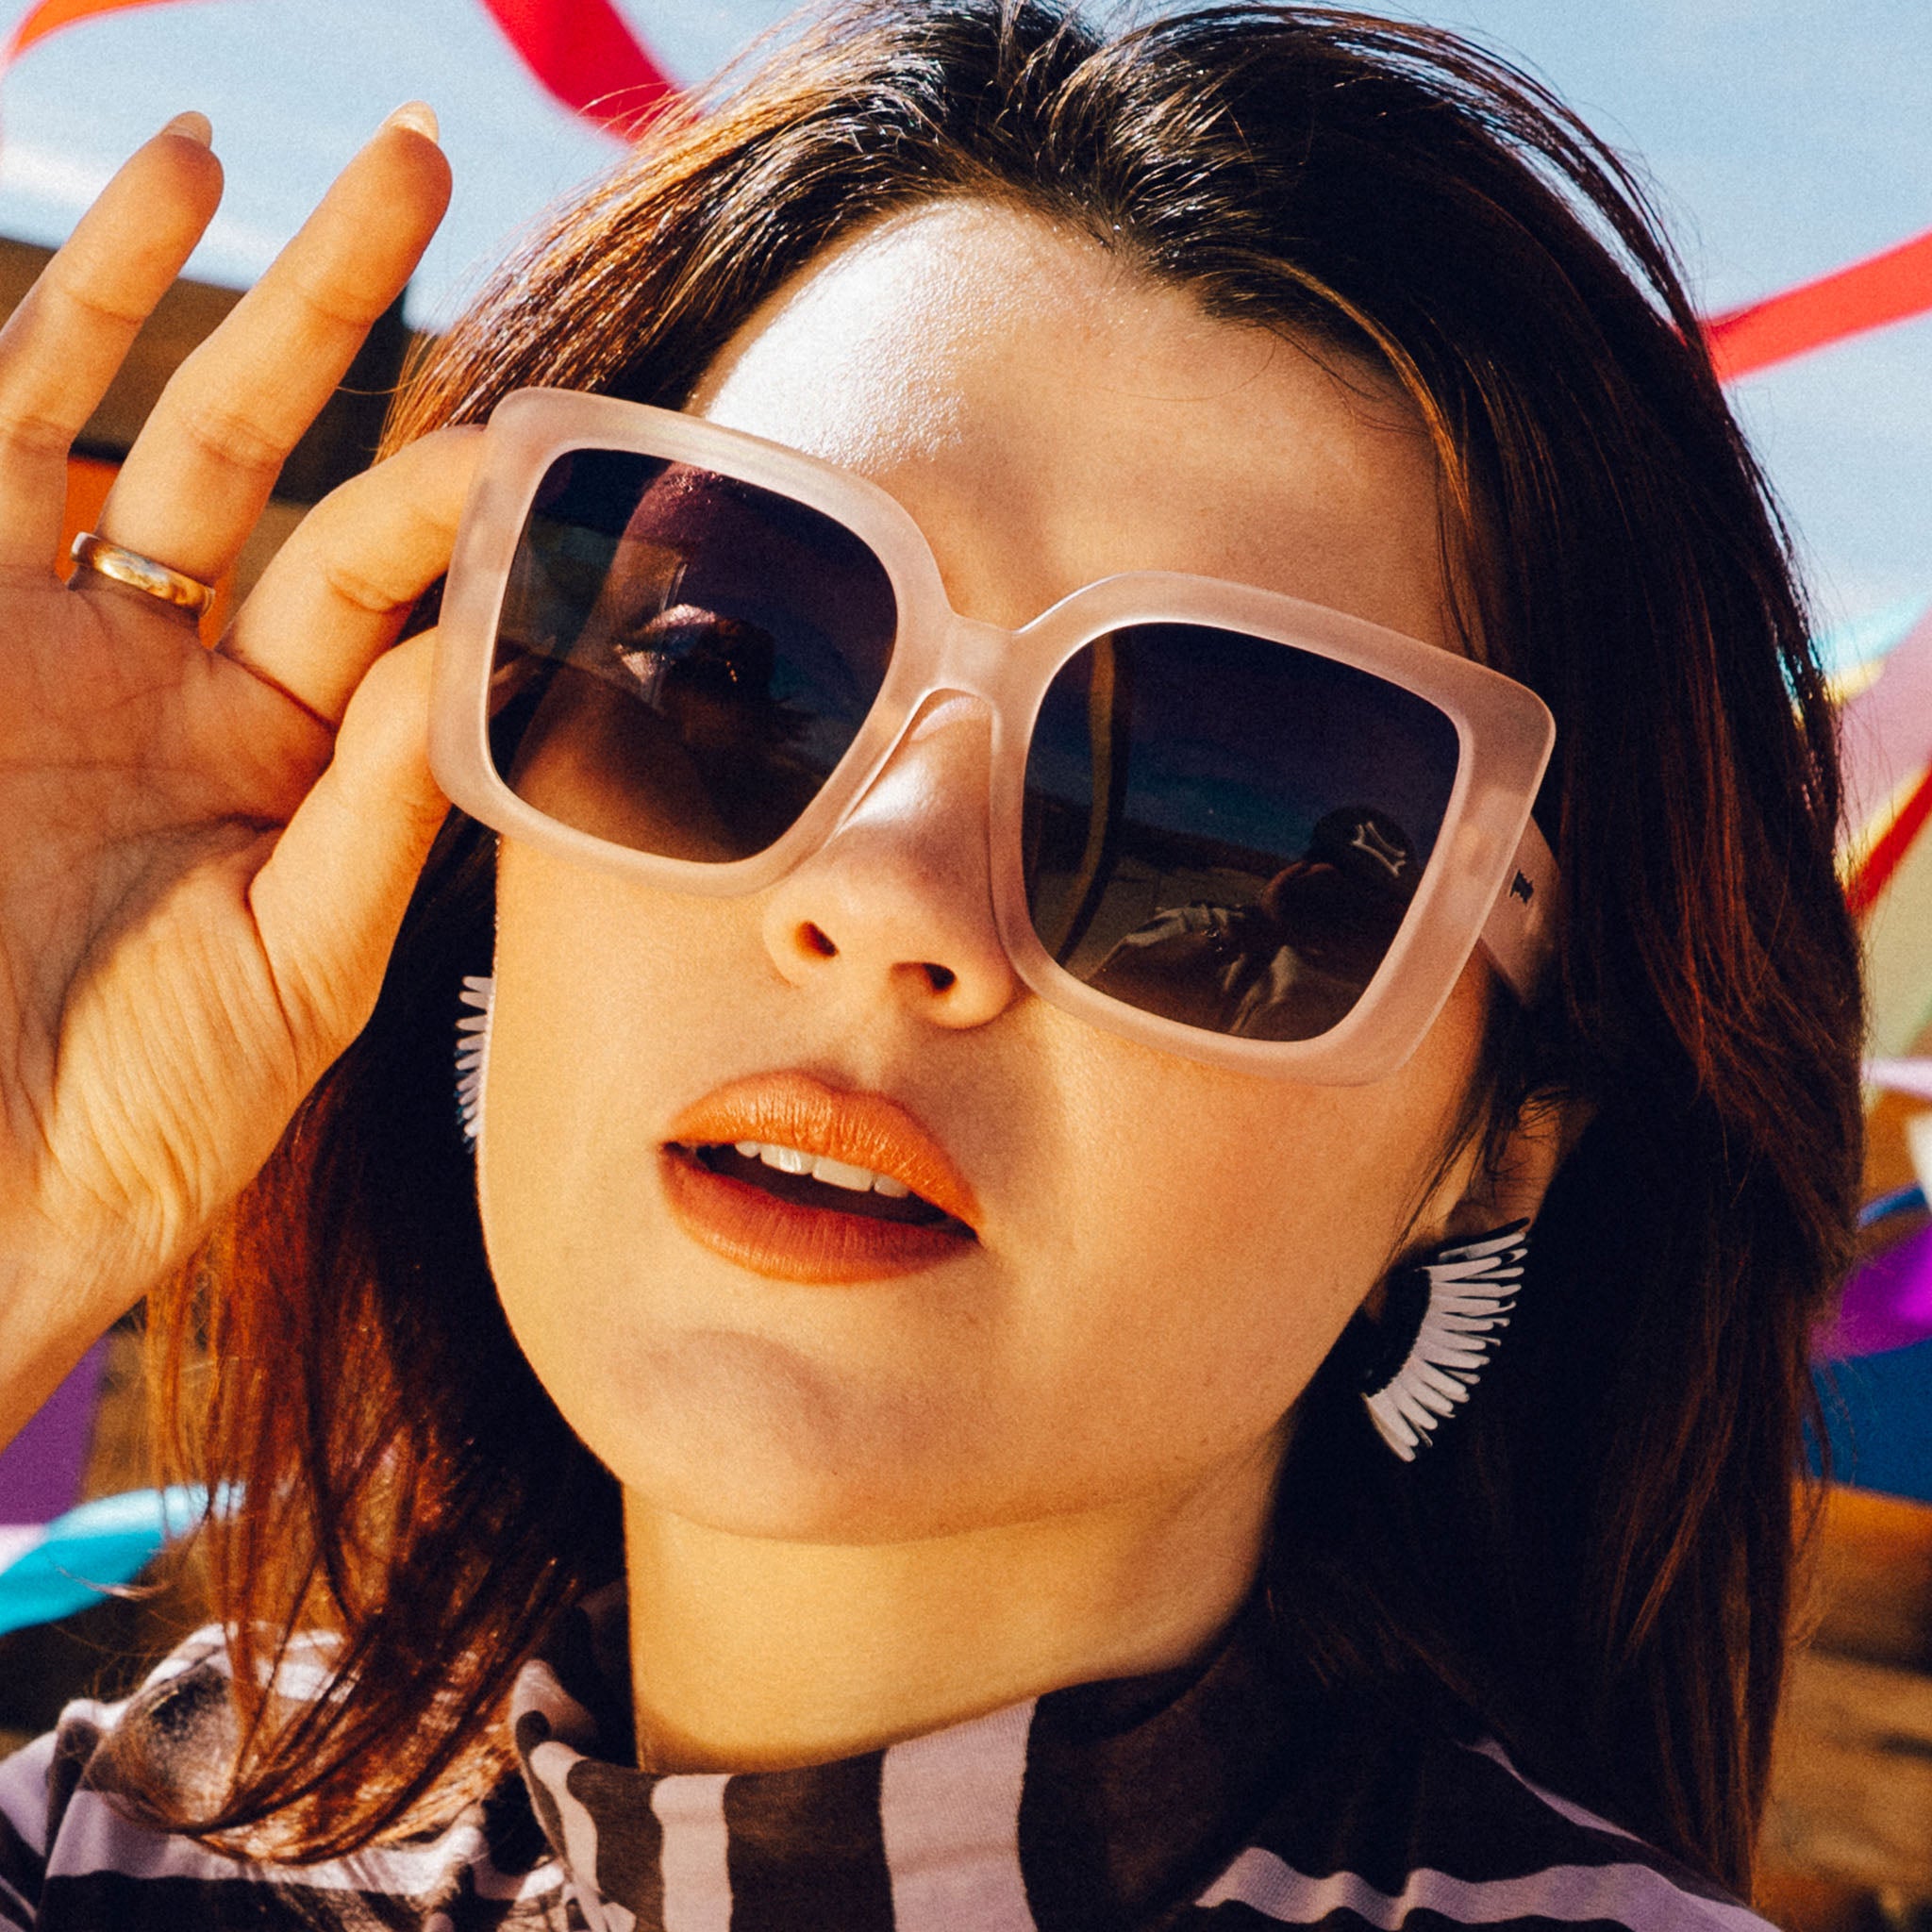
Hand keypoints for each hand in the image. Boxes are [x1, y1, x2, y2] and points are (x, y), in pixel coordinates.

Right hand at [0, 107, 481, 1446]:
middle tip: (415, 172)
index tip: (531, 440)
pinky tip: (97, 215)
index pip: (382, 591)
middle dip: (335, 321)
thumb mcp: (297, 968)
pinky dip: (38, 342)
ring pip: (117, 420)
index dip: (451, 508)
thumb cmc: (132, 1114)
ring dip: (176, 285)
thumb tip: (468, 653)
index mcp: (281, 756)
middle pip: (270, 463)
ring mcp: (42, 638)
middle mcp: (170, 675)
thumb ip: (381, 813)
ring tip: (227, 146)